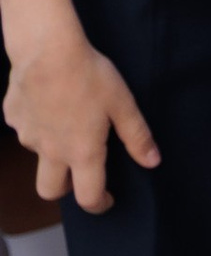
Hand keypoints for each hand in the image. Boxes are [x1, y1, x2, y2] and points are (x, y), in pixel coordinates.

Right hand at [4, 22, 157, 213]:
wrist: (47, 51)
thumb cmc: (90, 76)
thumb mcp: (124, 105)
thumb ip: (137, 136)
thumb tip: (152, 161)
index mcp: (81, 152)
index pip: (88, 196)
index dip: (99, 204)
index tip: (106, 201)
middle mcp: (50, 151)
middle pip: (50, 191)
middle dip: (66, 190)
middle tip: (82, 175)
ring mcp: (27, 136)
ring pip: (38, 156)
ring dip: (53, 151)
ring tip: (70, 124)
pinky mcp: (13, 119)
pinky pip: (26, 130)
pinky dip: (39, 125)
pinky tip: (51, 103)